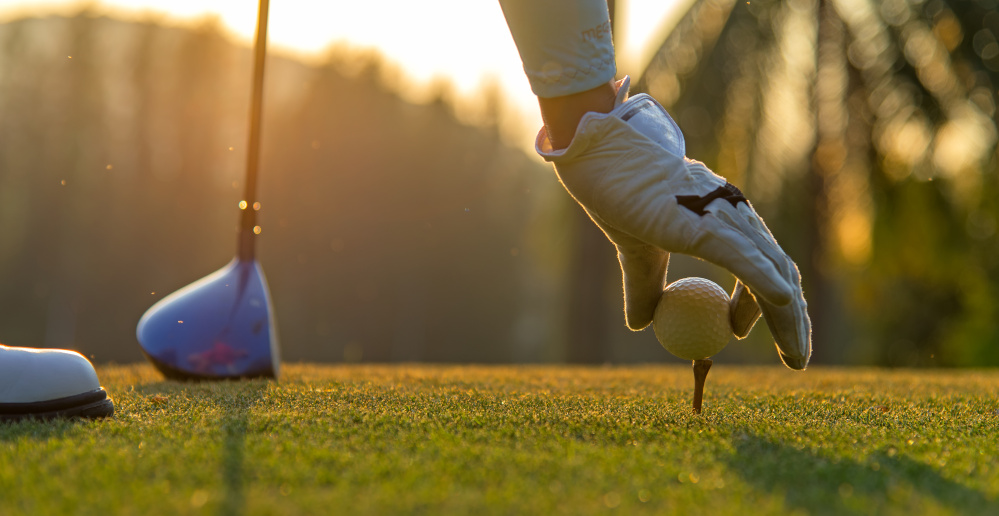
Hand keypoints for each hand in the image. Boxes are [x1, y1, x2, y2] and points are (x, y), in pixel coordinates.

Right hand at [536, 78, 810, 368]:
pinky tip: (782, 303)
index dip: (762, 306)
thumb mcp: (636, 251)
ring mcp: (725, 217)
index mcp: (723, 219)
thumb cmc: (618, 194)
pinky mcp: (707, 223)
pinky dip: (765, 283)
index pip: (762, 265)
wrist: (600, 156)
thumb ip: (644, 286)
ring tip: (795, 358)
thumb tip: (640, 324)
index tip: (737, 332)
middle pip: (780, 273)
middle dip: (793, 321)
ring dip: (788, 318)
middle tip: (795, 360)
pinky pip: (744, 259)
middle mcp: (735, 215)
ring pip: (772, 273)